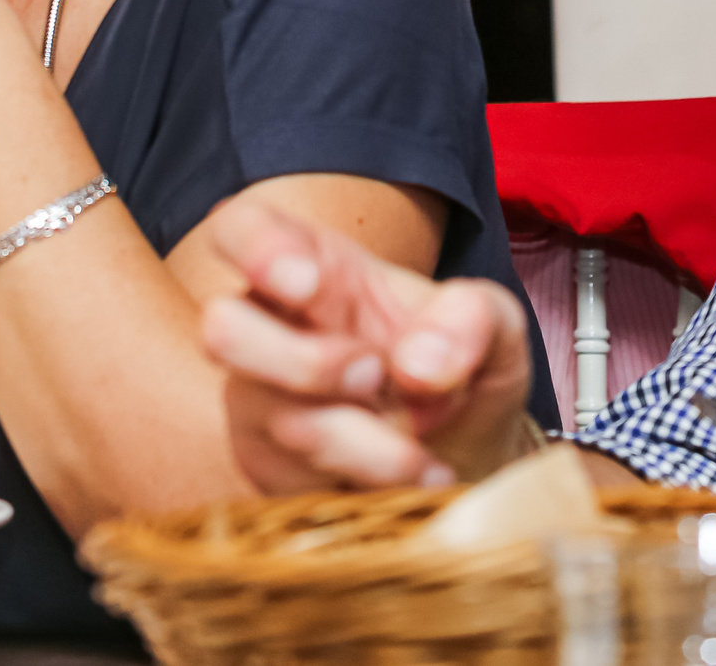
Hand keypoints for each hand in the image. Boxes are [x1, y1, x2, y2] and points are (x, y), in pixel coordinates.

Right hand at [201, 191, 536, 491]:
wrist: (465, 449)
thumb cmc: (460, 363)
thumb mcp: (492, 323)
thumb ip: (472, 318)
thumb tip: (420, 363)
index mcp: (314, 266)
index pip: (241, 231)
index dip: (256, 249)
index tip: (307, 283)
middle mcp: (269, 329)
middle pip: (223, 330)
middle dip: (305, 360)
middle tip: (373, 373)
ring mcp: (263, 404)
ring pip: (281, 420)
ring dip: (366, 442)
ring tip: (427, 448)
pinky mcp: (273, 472)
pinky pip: (303, 483)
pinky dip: (375, 484)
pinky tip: (423, 478)